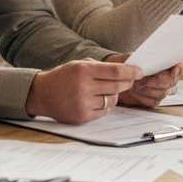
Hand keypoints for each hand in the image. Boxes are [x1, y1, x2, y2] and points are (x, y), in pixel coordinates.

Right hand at [25, 60, 141, 124]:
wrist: (42, 94)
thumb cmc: (63, 77)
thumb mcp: (79, 64)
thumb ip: (100, 66)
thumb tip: (126, 69)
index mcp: (83, 70)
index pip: (115, 71)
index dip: (131, 72)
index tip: (140, 72)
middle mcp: (83, 86)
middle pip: (117, 86)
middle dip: (127, 83)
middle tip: (131, 80)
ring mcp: (82, 103)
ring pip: (111, 100)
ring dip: (114, 95)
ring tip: (107, 90)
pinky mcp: (82, 117)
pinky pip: (104, 112)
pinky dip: (105, 106)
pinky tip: (98, 100)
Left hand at [117, 59, 182, 107]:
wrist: (117, 75)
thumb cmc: (126, 63)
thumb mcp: (134, 56)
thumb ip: (146, 58)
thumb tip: (153, 61)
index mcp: (167, 62)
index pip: (181, 64)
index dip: (180, 67)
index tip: (173, 70)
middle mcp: (168, 77)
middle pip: (171, 81)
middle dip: (156, 80)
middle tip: (142, 78)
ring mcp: (163, 90)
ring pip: (162, 92)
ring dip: (147, 88)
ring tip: (135, 83)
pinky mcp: (154, 99)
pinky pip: (154, 101)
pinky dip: (142, 97)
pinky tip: (135, 91)